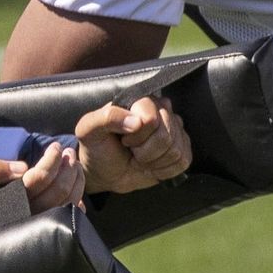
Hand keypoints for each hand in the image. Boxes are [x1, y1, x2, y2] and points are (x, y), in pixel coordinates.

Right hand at [0, 145, 86, 259]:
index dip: (51, 159)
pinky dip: (75, 201)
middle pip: (58, 190)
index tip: (55, 146)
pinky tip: (75, 187)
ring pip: (65, 204)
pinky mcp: (36, 229)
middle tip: (69, 153)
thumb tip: (23, 166)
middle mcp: (23, 214)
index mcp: (7, 199)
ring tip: (74, 166)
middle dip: (68, 168)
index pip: (40, 177)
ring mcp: (32, 224)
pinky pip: (63, 217)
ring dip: (75, 182)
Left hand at [76, 97, 190, 193]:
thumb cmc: (97, 147)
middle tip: (132, 150)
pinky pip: (183, 161)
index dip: (137, 137)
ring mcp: (175, 129)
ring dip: (153, 162)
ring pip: (175, 150)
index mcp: (140, 101)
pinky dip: (164, 170)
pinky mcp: (182, 148)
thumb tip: (136, 122)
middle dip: (145, 152)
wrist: (104, 171)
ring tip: (140, 157)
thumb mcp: (89, 130)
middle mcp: (162, 110)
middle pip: (166, 136)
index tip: (124, 140)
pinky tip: (151, 165)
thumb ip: (106, 117)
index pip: (151, 119)